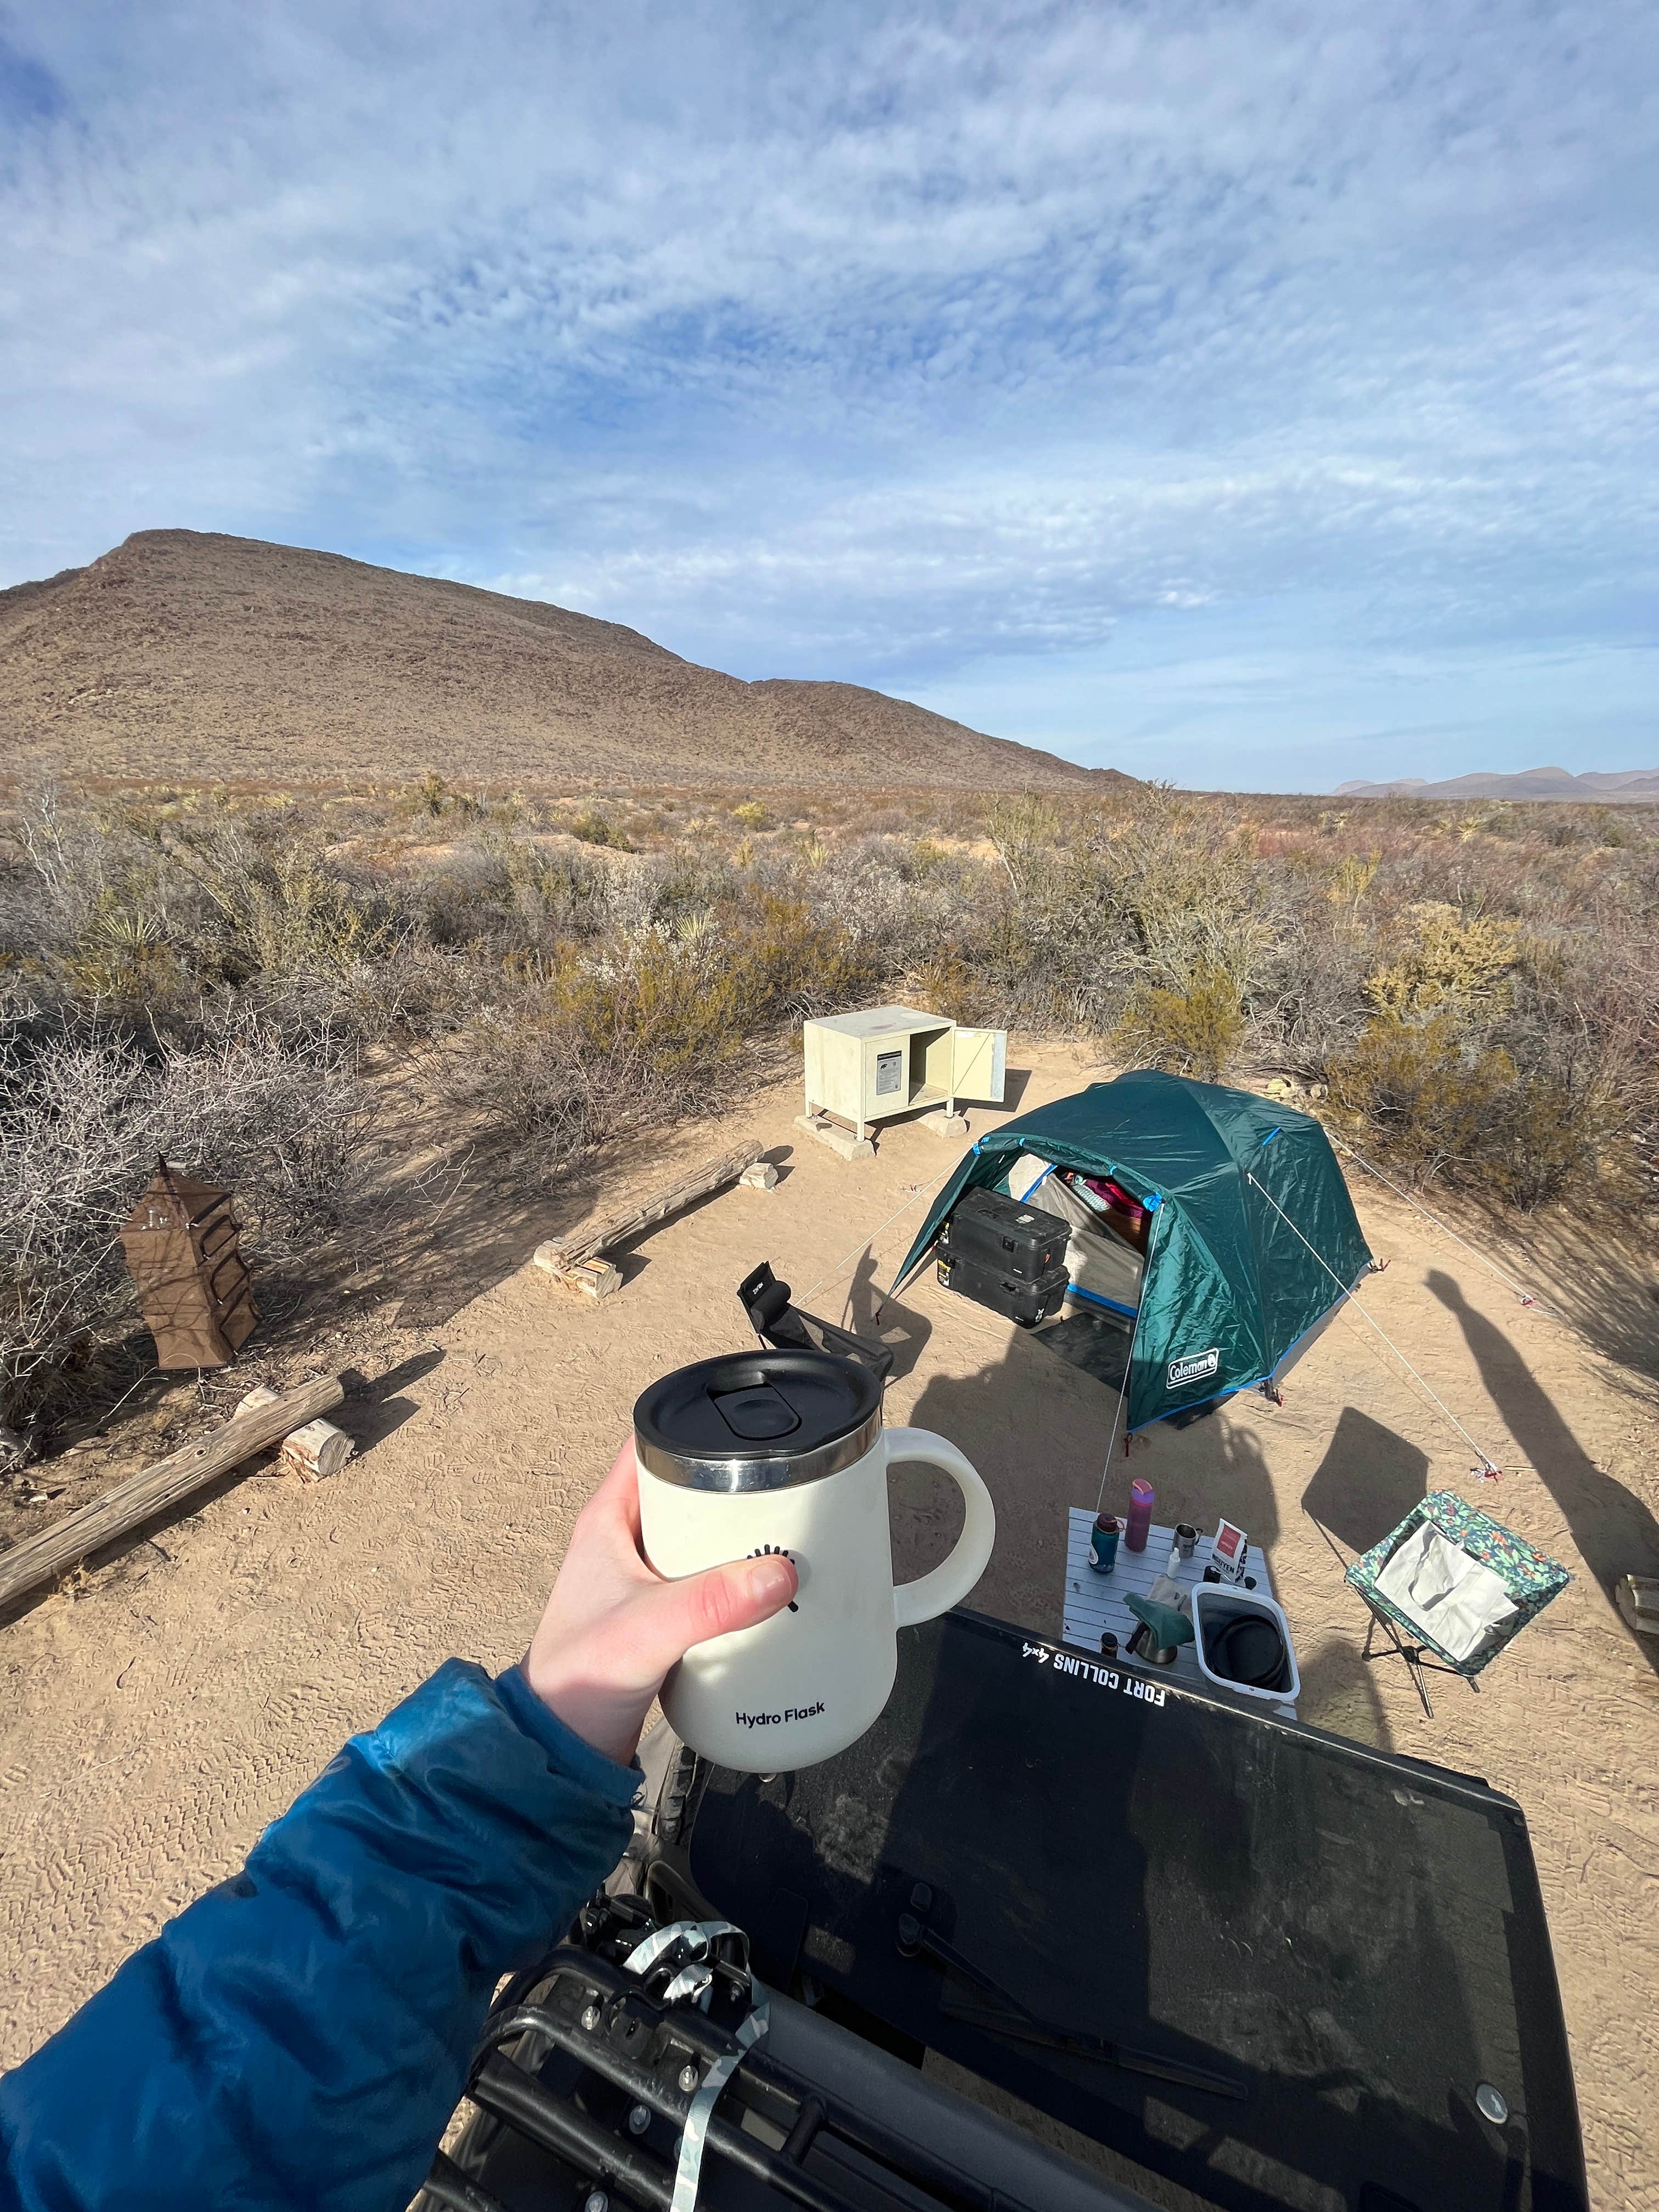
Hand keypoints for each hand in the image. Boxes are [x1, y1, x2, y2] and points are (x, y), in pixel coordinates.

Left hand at [523, 1437, 797, 1765]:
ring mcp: (646, 1580)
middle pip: (690, 1490)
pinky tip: (770, 1591)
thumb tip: (778, 1574)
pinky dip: (739, 1580)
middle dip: (737, 1488)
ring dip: (741, 1538)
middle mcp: (626, 1542)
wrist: (561, 1749)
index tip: (749, 1431)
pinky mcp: (664, 1615)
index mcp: (608, 1520)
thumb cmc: (576, 1682)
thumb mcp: (648, 1631)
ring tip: (788, 1536)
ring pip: (703, 1536)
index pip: (653, 1445)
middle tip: (786, 1491)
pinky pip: (709, 1580)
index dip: (697, 1430)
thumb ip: (710, 1603)